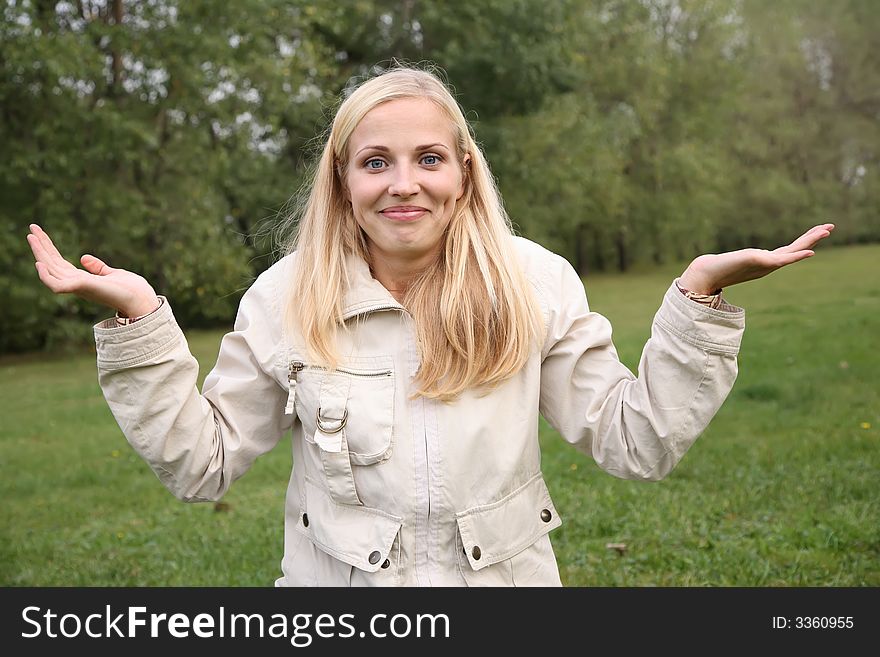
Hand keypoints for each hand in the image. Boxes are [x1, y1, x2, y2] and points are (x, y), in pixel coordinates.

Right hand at [27, 224, 160, 316]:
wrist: (142, 299)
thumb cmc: (131, 290)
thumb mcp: (112, 274)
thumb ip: (98, 267)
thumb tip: (83, 258)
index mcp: (82, 279)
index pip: (60, 262)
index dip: (49, 248)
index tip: (40, 233)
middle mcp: (77, 283)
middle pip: (52, 263)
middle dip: (41, 246)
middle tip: (31, 227)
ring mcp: (78, 286)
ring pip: (51, 270)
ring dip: (40, 253)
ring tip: (31, 236)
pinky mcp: (81, 288)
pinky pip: (56, 285)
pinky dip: (46, 276)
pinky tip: (39, 262)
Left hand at [679, 223, 834, 293]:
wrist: (704, 275)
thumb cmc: (716, 268)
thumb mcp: (733, 260)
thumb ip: (740, 259)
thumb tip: (738, 256)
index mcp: (764, 263)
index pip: (788, 251)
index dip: (802, 244)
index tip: (818, 233)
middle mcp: (767, 265)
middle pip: (795, 250)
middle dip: (813, 238)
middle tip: (831, 226)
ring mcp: (765, 264)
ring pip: (792, 252)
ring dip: (810, 242)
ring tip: (827, 231)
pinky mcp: (758, 262)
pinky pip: (782, 259)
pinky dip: (796, 256)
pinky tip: (810, 252)